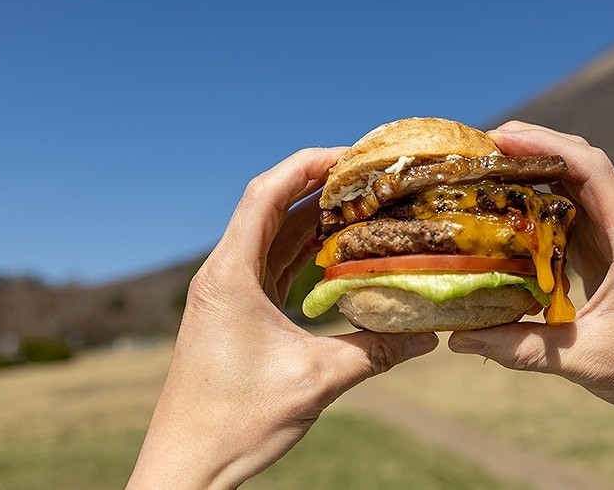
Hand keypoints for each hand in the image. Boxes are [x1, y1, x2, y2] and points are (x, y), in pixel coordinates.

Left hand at [128, 148, 437, 488]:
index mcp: (229, 274)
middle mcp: (223, 274)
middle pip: (271, 207)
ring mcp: (228, 293)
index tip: (353, 155)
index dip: (309, 165)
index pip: (266, 194)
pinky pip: (273, 267)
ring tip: (361, 206)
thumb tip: (428, 334)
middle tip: (369, 178)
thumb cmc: (235, 422)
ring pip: (272, 236)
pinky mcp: (236, 313)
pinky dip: (304, 253)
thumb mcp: (314, 380)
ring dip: (312, 218)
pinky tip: (337, 253)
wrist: (186, 466)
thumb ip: (374, 351)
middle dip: (319, 186)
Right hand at [449, 121, 613, 412]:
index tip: (499, 138)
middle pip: (585, 161)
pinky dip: (548, 195)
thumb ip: (519, 348)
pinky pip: (582, 205)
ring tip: (491, 165)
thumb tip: (457, 339)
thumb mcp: (583, 360)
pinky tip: (515, 202)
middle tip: (483, 146)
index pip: (591, 169)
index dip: (544, 144)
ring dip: (540, 166)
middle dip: (535, 145)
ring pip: (583, 179)